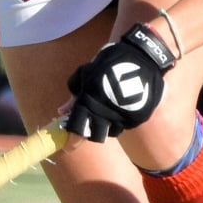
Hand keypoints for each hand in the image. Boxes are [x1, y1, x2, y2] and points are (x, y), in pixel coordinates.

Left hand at [62, 22, 175, 142]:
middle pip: (94, 136)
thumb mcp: (86, 74)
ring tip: (106, 109)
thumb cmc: (108, 62)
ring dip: (105, 125)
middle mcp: (106, 113)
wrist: (141, 56)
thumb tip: (61, 112)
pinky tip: (119, 106)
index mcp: (90, 101)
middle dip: (89, 132)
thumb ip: (74, 97)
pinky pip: (124, 125)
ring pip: (111, 131)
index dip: (71, 140)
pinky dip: (119, 119)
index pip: (77, 129)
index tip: (68, 145)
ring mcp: (123, 116)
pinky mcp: (137, 117)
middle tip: (89, 123)